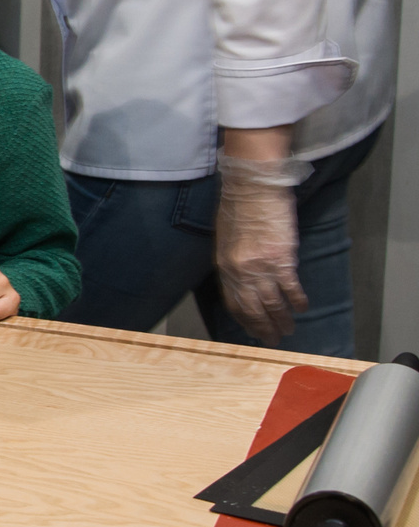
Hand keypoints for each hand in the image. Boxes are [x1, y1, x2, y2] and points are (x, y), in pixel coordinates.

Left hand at [217, 153, 309, 344]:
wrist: (252, 187)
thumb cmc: (239, 208)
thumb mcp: (226, 238)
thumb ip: (234, 262)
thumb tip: (245, 280)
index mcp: (224, 265)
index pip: (233, 302)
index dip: (244, 320)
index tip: (252, 330)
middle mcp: (239, 270)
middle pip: (252, 308)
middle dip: (263, 327)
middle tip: (273, 340)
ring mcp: (260, 266)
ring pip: (272, 303)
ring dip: (281, 320)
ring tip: (289, 330)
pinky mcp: (281, 258)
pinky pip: (290, 288)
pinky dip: (297, 301)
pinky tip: (302, 308)